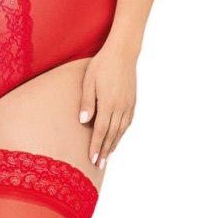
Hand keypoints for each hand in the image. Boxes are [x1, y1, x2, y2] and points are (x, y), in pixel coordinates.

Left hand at [78, 47, 136, 168]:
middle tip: (99, 165)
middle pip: (112, 135)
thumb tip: (84, 122)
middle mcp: (120, 107)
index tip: (92, 159)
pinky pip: (127, 122)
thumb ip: (87, 102)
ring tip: (107, 156)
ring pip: (121, 130)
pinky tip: (117, 138)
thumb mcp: (89, 81)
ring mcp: (128, 105)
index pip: (101, 131)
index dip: (96, 146)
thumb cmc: (102, 64)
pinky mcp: (132, 101)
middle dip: (104, 151)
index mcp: (108, 103)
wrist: (123, 53)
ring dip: (114, 144)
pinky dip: (122, 133)